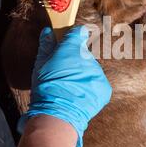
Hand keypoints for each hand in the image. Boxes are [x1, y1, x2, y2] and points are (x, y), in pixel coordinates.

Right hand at [18, 26, 111, 146]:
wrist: (58, 114)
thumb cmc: (46, 88)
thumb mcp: (40, 65)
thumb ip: (46, 46)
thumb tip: (48, 32)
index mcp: (72, 49)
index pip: (77, 33)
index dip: (72, 37)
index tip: (67, 43)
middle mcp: (88, 58)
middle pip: (83, 55)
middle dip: (75, 62)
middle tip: (63, 75)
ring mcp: (98, 73)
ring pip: (90, 70)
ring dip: (83, 76)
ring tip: (69, 88)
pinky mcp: (104, 88)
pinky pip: (97, 84)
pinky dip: (90, 88)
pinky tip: (79, 96)